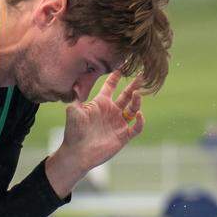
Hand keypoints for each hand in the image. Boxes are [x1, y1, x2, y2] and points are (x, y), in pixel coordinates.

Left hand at [46, 71, 144, 196]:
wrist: (76, 154)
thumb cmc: (73, 132)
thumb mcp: (73, 112)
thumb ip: (76, 98)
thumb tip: (74, 84)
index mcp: (100, 104)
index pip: (110, 86)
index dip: (116, 75)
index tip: (124, 63)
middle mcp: (111, 111)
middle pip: (127, 94)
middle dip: (135, 85)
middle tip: (142, 74)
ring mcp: (118, 123)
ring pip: (133, 108)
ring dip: (137, 100)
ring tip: (137, 93)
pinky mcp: (123, 136)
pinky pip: (136, 127)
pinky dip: (140, 121)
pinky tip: (138, 114)